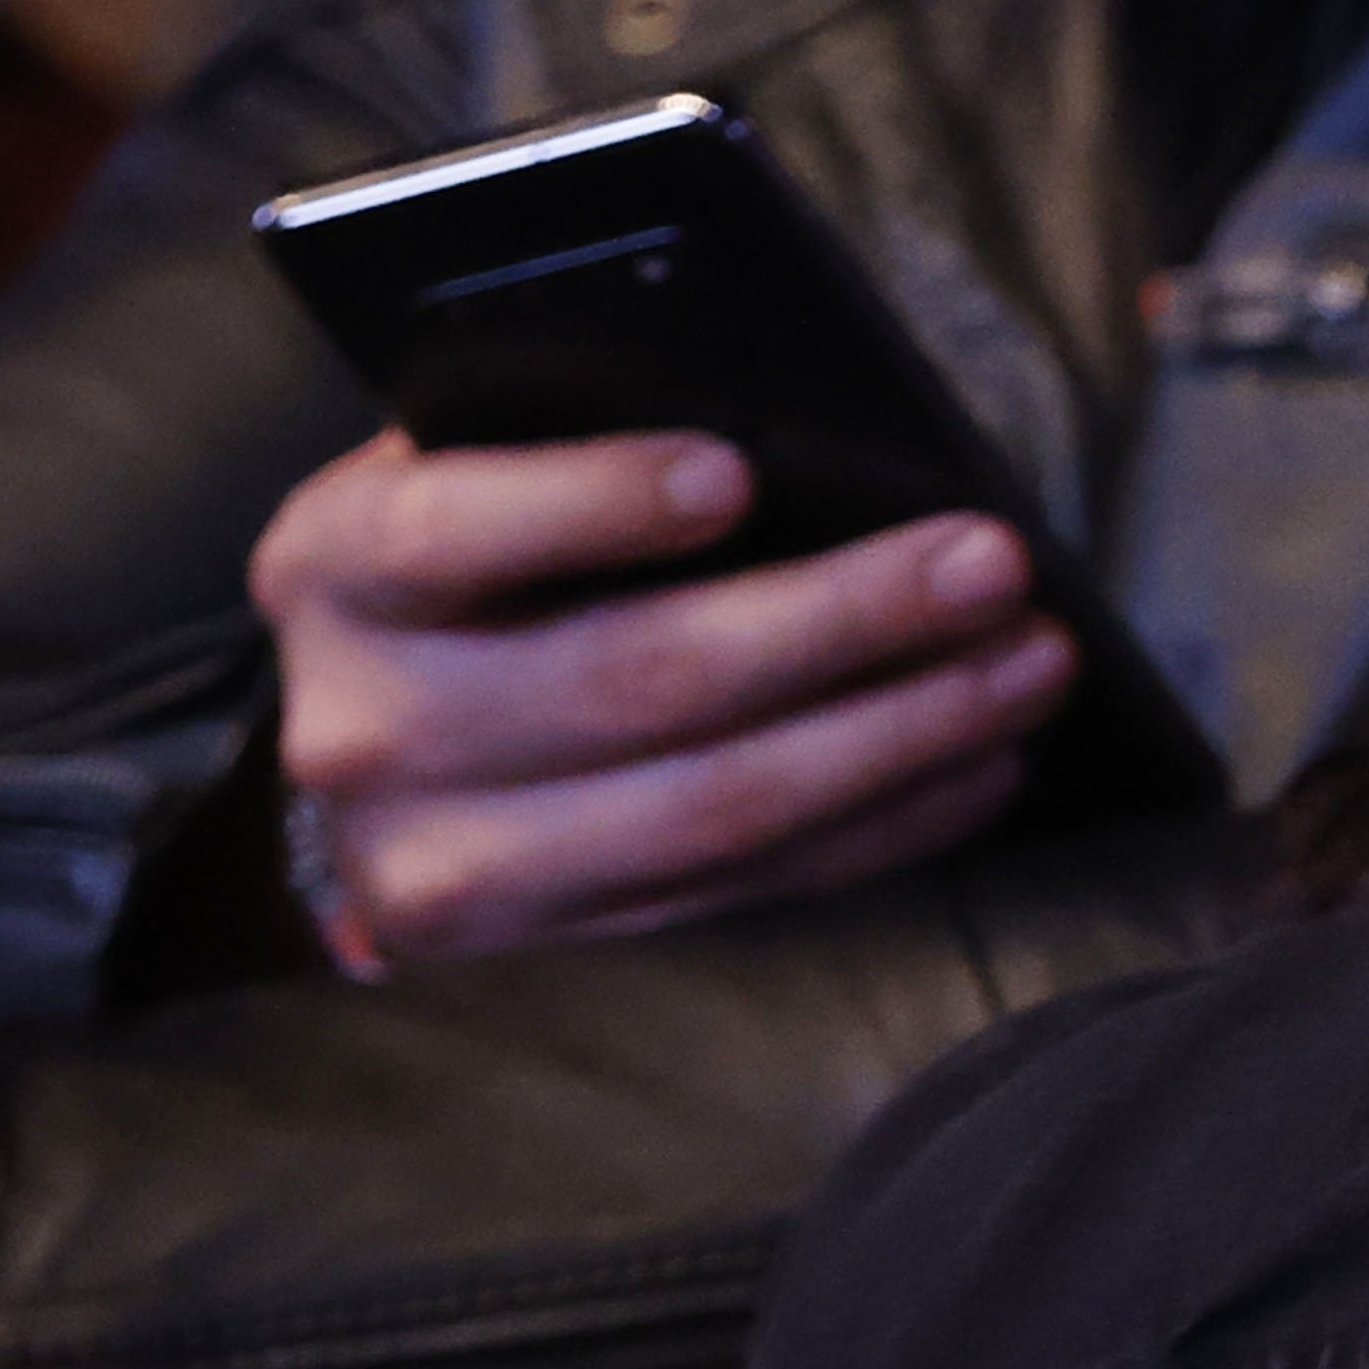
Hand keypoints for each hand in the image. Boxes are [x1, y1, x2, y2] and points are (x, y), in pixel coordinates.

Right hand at [253, 429, 1070, 965]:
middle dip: (842, 619)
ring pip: (714, 808)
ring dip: (904, 732)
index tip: (733, 470)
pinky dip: (885, 823)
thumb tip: (798, 418)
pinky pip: (748, 888)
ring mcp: (448, 862)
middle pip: (634, 680)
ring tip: (1034, 663)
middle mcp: (365, 728)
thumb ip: (577, 434)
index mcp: (333, 568)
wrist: (376, 738)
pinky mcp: (547, 950)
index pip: (446, 529)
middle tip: (993, 562)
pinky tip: (986, 760)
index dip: (588, 500)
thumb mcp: (476, 463)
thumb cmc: (475, 553)